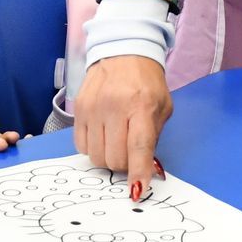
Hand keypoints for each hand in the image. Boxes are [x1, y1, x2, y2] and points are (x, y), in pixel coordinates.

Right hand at [75, 55, 171, 196]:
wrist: (123, 51)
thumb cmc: (147, 83)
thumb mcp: (162, 107)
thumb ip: (154, 138)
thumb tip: (146, 170)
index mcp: (141, 106)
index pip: (138, 146)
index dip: (138, 172)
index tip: (137, 191)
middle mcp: (114, 107)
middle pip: (115, 158)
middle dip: (125, 165)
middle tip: (131, 153)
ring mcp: (93, 108)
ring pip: (97, 156)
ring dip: (109, 158)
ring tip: (117, 141)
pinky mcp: (79, 109)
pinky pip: (82, 146)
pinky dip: (94, 148)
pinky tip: (103, 135)